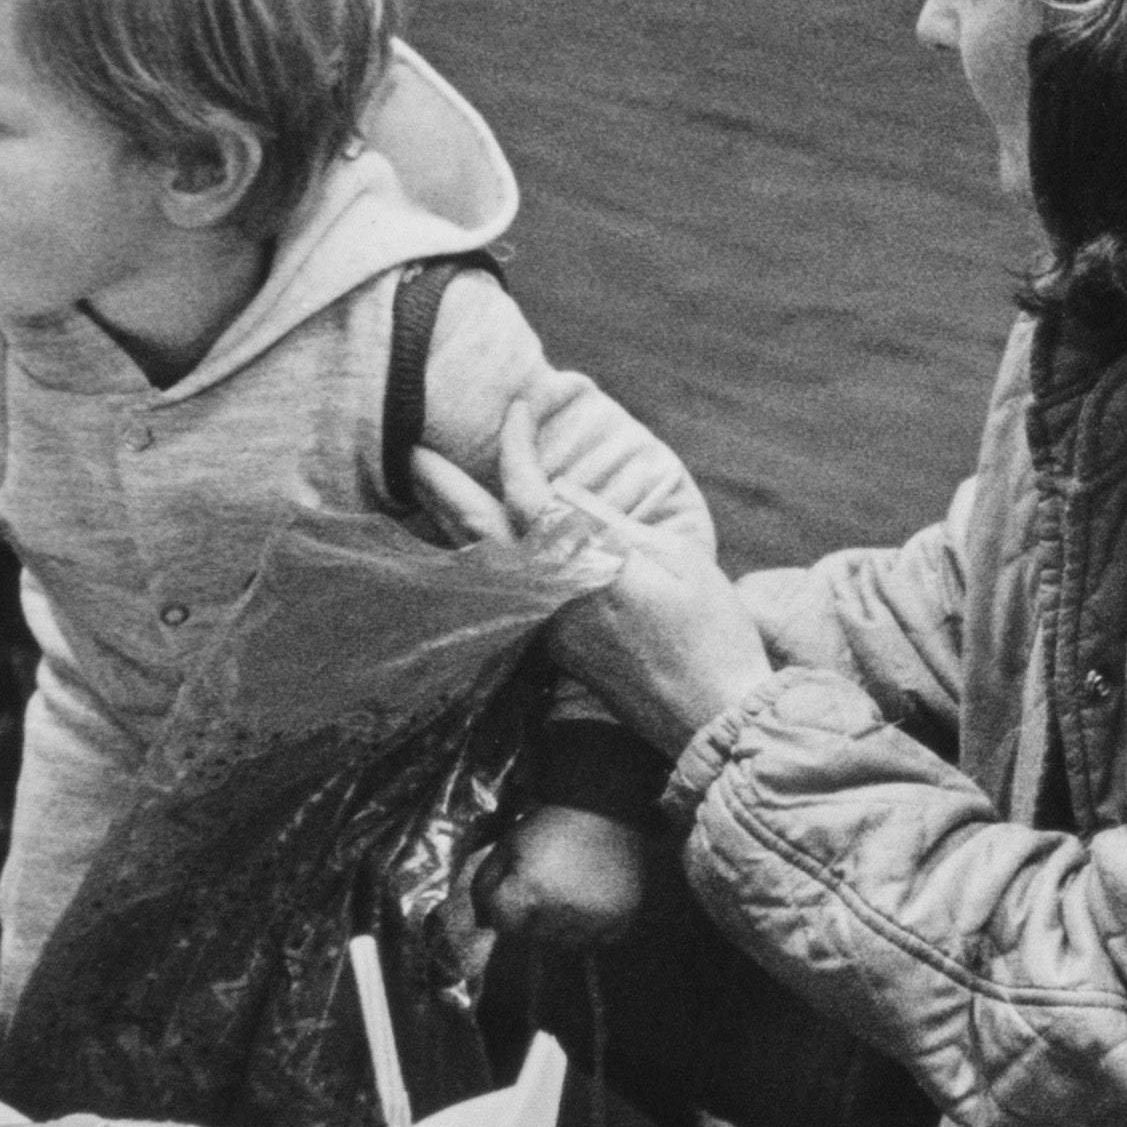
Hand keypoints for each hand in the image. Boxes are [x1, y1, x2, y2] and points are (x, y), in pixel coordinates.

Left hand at [424, 391, 781, 746]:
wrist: (713, 721)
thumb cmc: (712, 634)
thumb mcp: (676, 561)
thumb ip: (611, 524)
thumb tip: (562, 492)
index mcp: (583, 567)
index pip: (530, 494)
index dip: (517, 446)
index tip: (517, 406)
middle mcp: (551, 598)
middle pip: (483, 533)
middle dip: (445, 488)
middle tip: (413, 452)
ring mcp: (547, 628)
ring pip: (487, 565)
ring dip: (455, 523)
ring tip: (432, 493)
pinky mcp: (556, 650)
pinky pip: (504, 591)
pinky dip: (483, 558)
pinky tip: (480, 547)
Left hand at [486, 802, 654, 946]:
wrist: (606, 809)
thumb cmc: (550, 826)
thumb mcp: (506, 846)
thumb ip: (485, 886)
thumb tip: (484, 923)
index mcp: (528, 894)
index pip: (502, 923)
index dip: (504, 907)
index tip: (515, 890)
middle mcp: (561, 914)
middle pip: (531, 937)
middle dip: (529, 919)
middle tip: (543, 890)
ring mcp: (594, 922)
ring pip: (564, 944)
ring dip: (560, 928)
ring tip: (567, 896)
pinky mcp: (621, 922)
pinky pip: (597, 941)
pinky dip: (591, 929)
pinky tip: (590, 902)